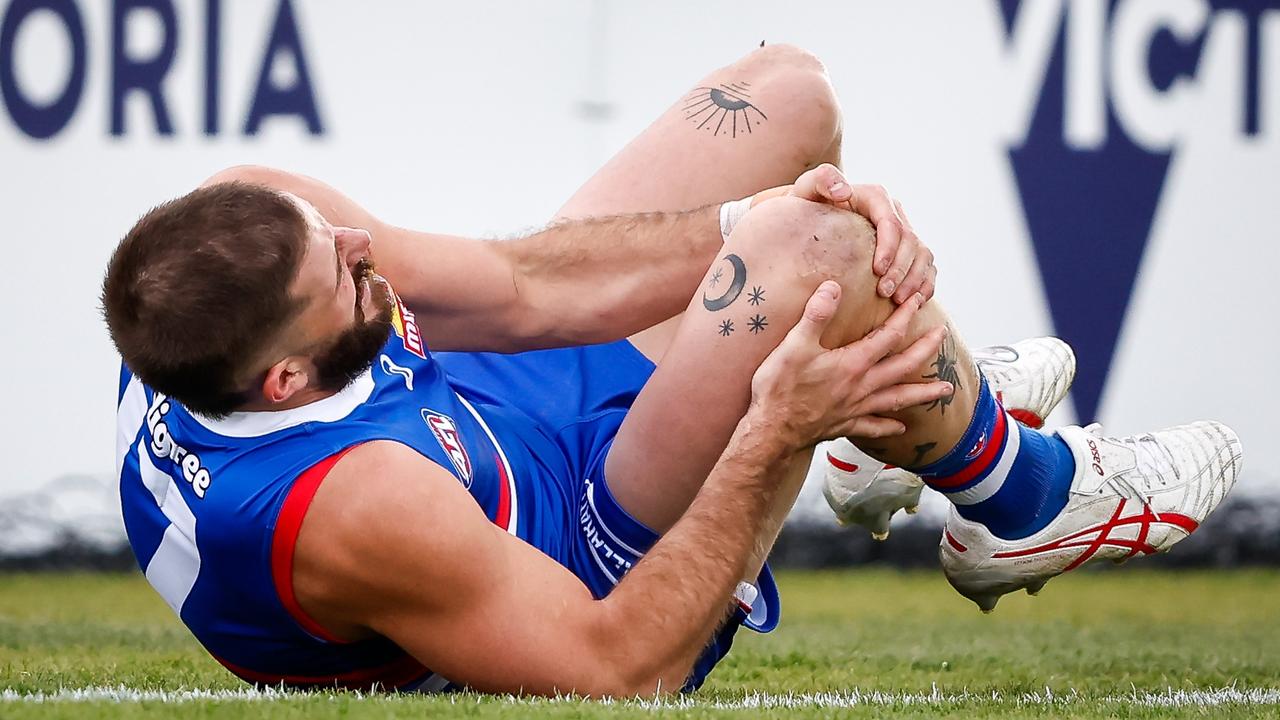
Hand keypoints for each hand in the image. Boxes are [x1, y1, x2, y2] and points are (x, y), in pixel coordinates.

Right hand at [747, 281, 951, 449]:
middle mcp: (861, 386)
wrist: (772, 430)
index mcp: (853, 364)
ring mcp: (856, 408)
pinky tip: (901, 427)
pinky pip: (874, 426)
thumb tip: (833, 287)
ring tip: (946, 390)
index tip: (917, 301)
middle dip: (925, 349)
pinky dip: (890, 426)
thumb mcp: (794, 345)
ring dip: (923, 393)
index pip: (888, 336)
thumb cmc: (780, 388)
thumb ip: (816, 315)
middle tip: (942, 335)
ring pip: (898, 398)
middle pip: (904, 366)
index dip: (905, 316)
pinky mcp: (846, 425)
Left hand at [749, 165, 936, 303]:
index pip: (891, 222)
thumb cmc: (807, 209)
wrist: (811, 225)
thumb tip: (845, 190)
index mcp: (876, 197)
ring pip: (923, 255)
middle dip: (901, 269)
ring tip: (898, 302)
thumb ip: (820, 180)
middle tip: (885, 294)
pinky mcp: (908, 251)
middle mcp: (894, 213)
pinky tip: (912, 302)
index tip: (877, 271)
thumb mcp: (806, 190)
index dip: (889, 247)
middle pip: (911, 241)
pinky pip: (927, 268)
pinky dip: (924, 284)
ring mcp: (903, 232)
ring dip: (914, 279)